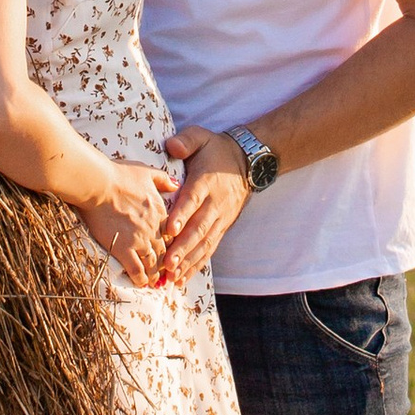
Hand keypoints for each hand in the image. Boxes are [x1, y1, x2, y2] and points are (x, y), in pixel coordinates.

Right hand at [77, 156, 172, 285]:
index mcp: (160, 212)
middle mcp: (154, 229)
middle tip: (167, 274)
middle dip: (167, 264)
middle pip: (165, 252)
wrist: (100, 184)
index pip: (172, 234)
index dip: (173, 245)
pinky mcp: (124, 248)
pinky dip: (141, 278)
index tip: (172, 252)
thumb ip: (164, 180)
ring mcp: (139, 240)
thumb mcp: (147, 173)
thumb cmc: (120, 175)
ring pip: (153, 263)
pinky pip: (136, 269)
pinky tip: (141, 284)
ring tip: (155, 283)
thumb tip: (176, 184)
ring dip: (156, 274)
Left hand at [160, 126, 252, 283]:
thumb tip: (171, 146)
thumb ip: (187, 140)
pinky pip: (210, 248)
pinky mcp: (221, 228)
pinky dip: (197, 264)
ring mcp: (220, 218)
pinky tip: (183, 278)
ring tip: (172, 275)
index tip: (169, 229)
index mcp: (206, 182)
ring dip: (189, 260)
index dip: (182, 214)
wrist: (246, 163)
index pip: (194, 199)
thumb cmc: (216, 150)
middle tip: (167, 262)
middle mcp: (214, 203)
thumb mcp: (202, 137)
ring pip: (205, 243)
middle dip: (183, 247)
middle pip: (199, 227)